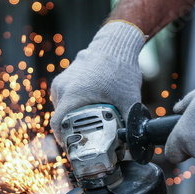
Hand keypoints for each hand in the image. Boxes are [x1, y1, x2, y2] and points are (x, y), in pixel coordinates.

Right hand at [50, 21, 145, 144]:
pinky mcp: (64, 77)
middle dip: (71, 132)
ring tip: (86, 127)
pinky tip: (86, 110)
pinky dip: (72, 107)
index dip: (64, 141)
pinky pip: (63, 98)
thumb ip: (131, 123)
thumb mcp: (128, 99)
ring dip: (71, 119)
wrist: (115, 44)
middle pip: (61, 119)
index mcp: (73, 95)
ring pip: (62, 109)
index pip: (58, 125)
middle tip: (84, 141)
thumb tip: (136, 145)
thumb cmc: (120, 69)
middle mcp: (63, 88)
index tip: (73, 149)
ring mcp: (62, 81)